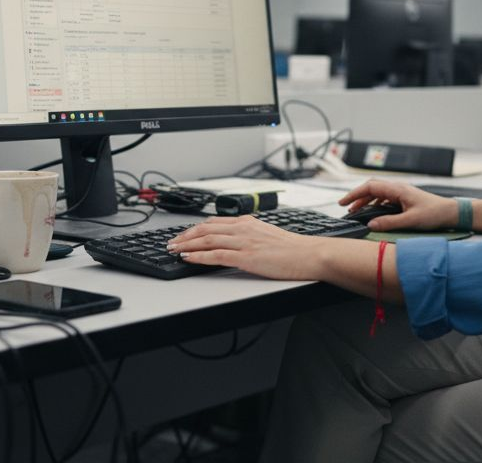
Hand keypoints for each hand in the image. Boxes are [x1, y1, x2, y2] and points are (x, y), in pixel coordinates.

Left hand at [166, 215, 327, 279]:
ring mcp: (244, 242)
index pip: (214, 222)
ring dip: (186, 245)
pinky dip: (199, 257)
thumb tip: (236, 242)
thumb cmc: (293, 249)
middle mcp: (243, 228)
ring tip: (173, 250)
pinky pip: (216, 255)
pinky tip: (188, 258)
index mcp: (248, 222)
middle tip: (171, 242)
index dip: (195, 228)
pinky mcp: (246, 257)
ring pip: (207, 240)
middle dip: (185, 236)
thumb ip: (250, 235)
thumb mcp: (268, 234)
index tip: (183, 234)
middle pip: (205, 229)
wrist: (310, 254)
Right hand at [339, 179, 458, 231]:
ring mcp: (402, 193)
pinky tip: (373, 211)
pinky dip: (375, 203)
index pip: (370, 187)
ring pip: (378, 193)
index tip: (343, 203)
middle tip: (345, 206)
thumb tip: (371, 224)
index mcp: (398, 189)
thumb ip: (389, 223)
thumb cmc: (435, 213)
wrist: (451, 212)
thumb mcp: (410, 221)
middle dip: (357, 196)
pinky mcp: (405, 198)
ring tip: (356, 211)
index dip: (354, 194)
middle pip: (371, 188)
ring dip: (365, 200)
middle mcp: (398, 188)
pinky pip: (385, 198)